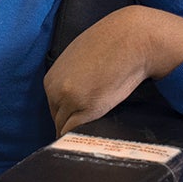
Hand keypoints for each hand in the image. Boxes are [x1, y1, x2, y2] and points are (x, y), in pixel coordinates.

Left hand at [44, 5, 182, 134]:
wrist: (131, 38)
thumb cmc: (111, 45)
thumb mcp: (80, 60)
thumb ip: (72, 79)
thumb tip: (78, 95)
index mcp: (52, 78)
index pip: (54, 107)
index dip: (68, 117)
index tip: (79, 124)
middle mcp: (55, 90)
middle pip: (57, 119)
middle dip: (70, 127)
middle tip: (84, 137)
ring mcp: (69, 100)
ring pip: (65, 129)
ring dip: (75, 137)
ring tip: (89, 143)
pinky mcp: (87, 109)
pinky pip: (76, 133)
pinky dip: (81, 141)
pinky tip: (91, 143)